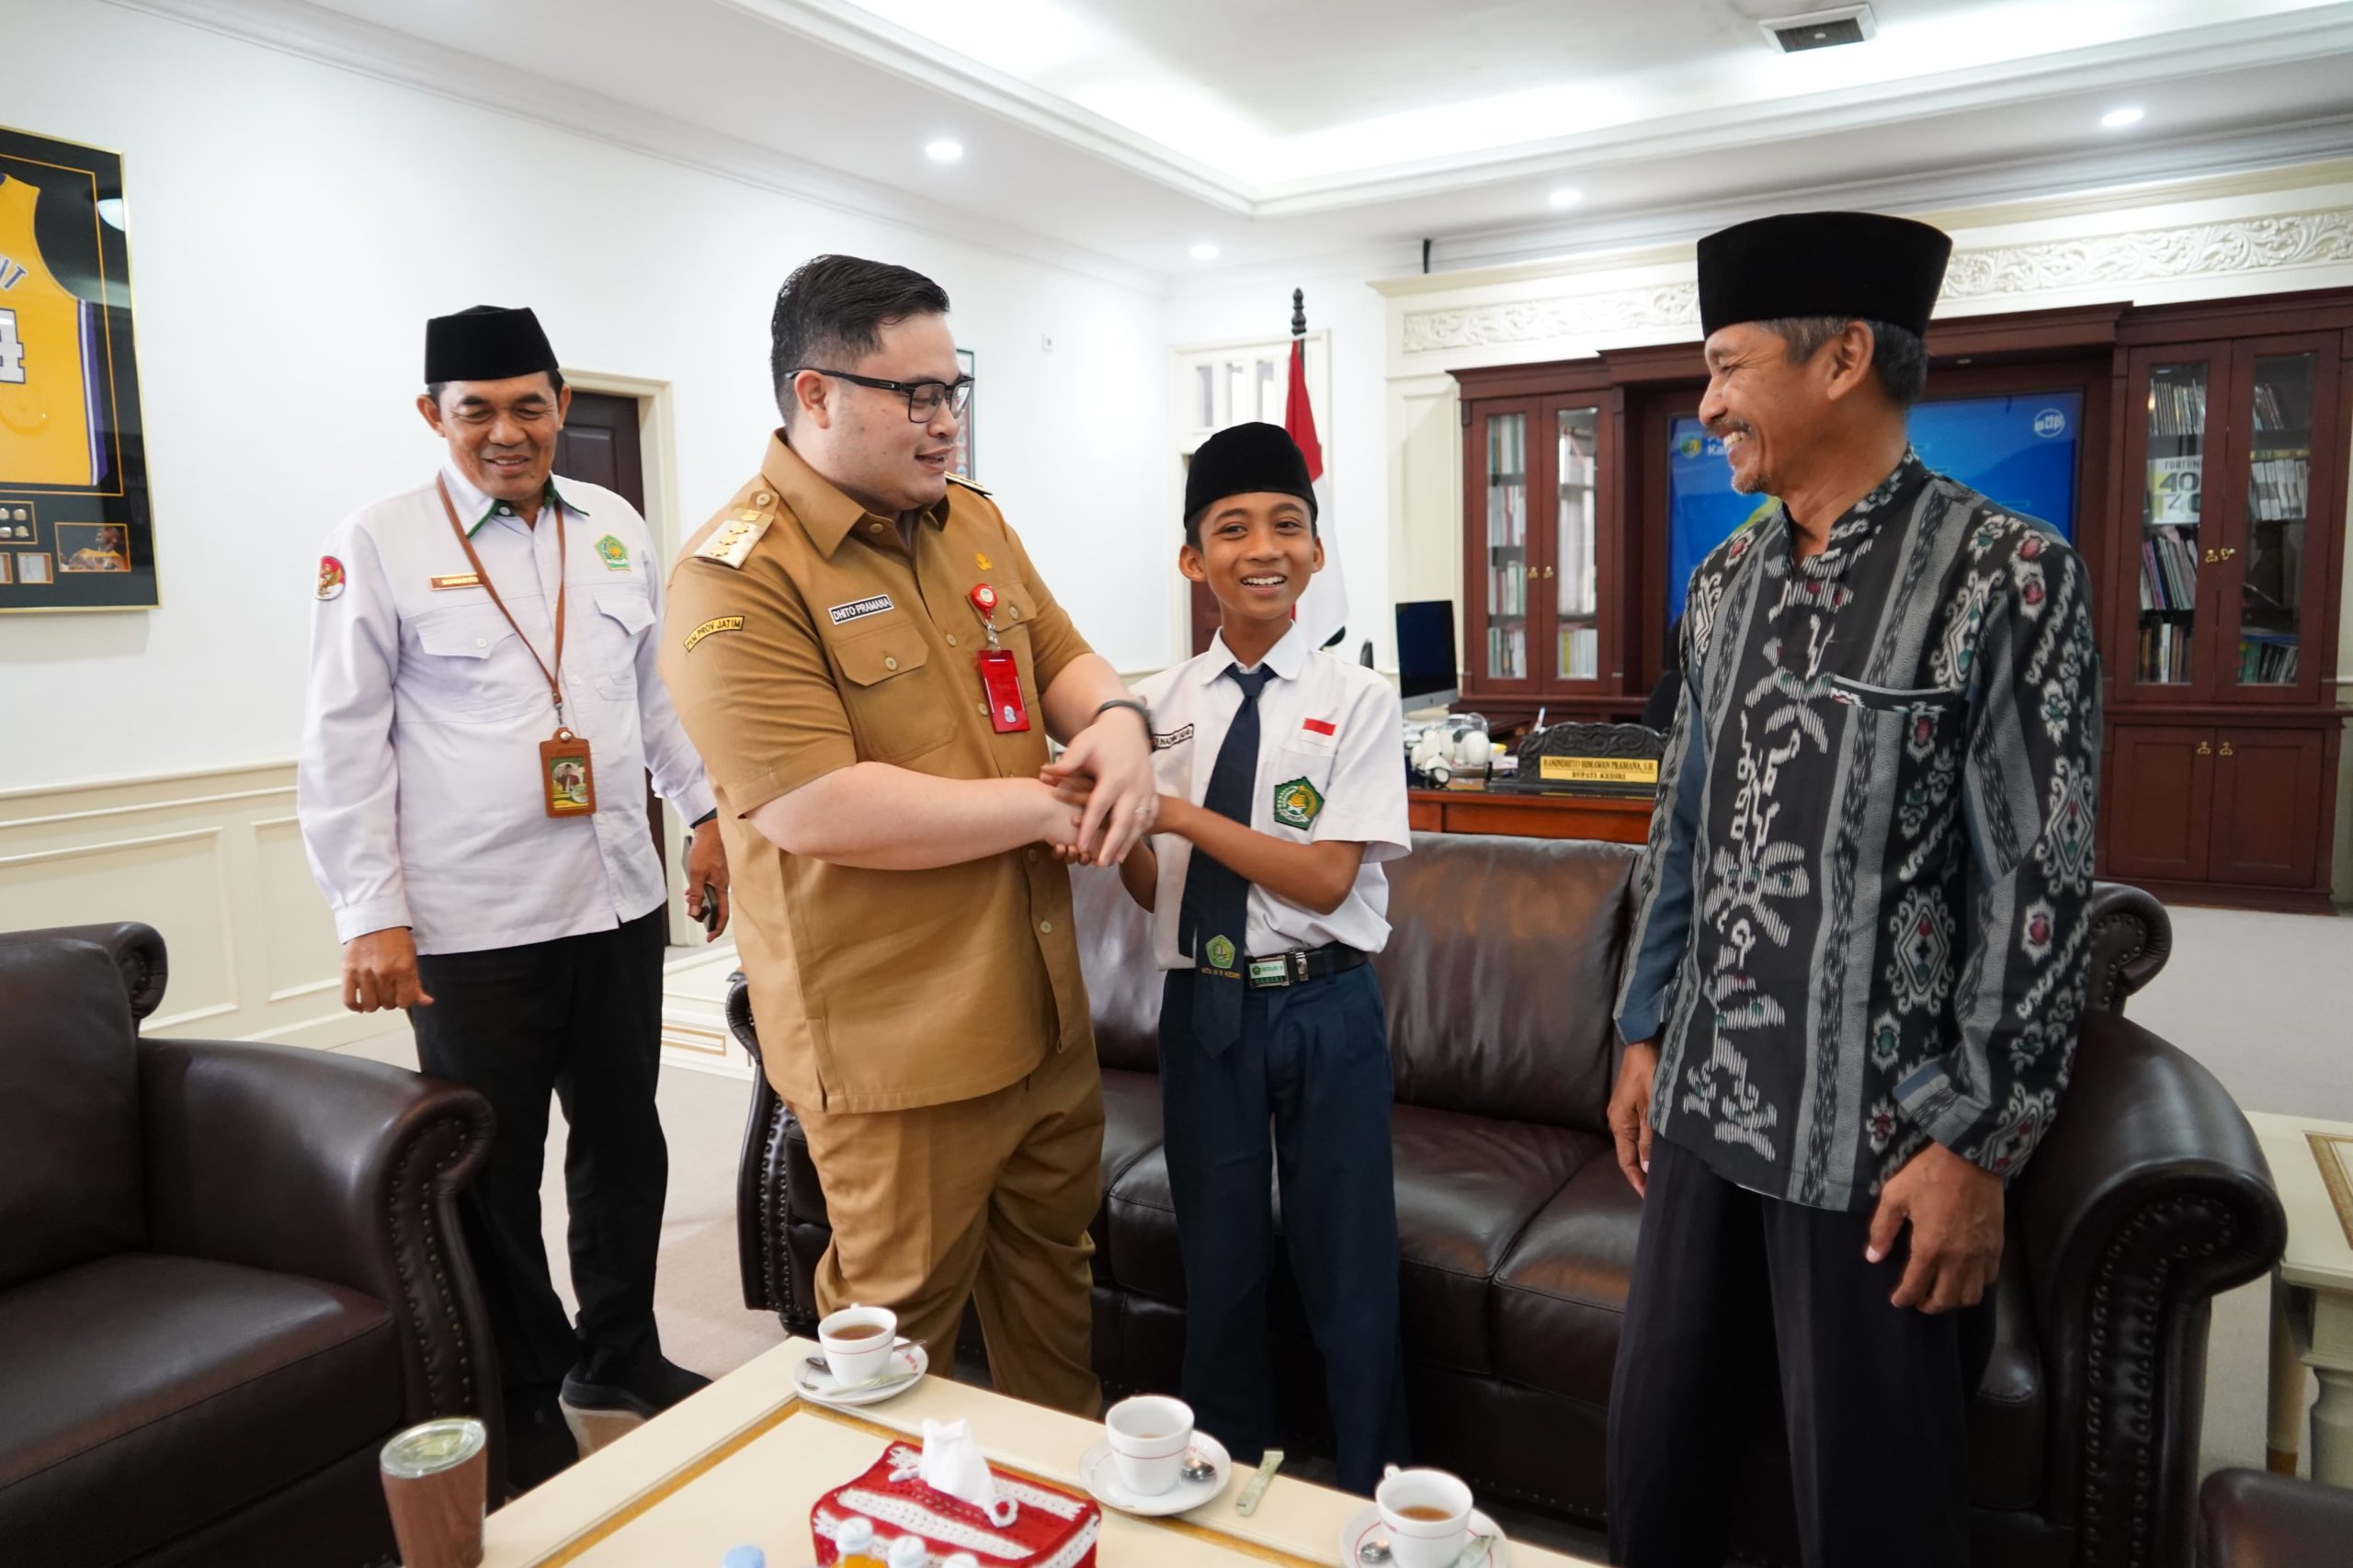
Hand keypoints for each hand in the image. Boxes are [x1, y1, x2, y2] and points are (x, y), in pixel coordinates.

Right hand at [343, 927, 431, 1012]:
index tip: (404, 995)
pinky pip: (349, 1000)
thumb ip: (417, 983)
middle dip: (391, 999)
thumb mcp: (411, 959)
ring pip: (370, 1005)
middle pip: (388, 1004)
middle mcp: (383, 973)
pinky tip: (361, 1004)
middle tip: (390, 990)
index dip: (406, 1000)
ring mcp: (364, 973)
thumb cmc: (394, 938)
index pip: (406, 1001)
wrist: (374, 921)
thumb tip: (426, 1001)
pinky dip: (355, 1006)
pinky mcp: (348, 972)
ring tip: (376, 994)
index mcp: (402, 969)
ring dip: (375, 1003)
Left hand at [685, 818, 730, 940]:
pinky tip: (692, 888)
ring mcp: (722, 878)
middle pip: (717, 906)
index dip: (717, 928)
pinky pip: (711, 886)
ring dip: (700, 900)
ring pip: (712, 896)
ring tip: (689, 899)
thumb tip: (694, 911)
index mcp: (722, 887)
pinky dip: (701, 890)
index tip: (709, 937)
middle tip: (693, 913)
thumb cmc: (706, 849)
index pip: (722, 913)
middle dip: (704, 912)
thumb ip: (695, 894)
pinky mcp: (718, 871)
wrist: (711, 830)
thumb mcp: (696, 873)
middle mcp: (724, 884)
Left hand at [1039, 715, 1156, 866]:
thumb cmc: (1102, 737)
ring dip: (1127, 844)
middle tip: (1099, 864)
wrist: (1129, 726)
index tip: (1081, 846)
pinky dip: (1139, 834)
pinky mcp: (1152, 792)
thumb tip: (1046, 772)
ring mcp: (1146, 790)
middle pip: (1124, 820)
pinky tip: (1129, 847)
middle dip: (1112, 844)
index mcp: (1115, 775)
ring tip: (1113, 861)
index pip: (1100, 806)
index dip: (1090, 827)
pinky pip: (1148, 817)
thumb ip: (1067, 761)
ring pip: (1139, 823)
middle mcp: (1133, 785)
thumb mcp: (1084, 744)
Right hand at [1608, 1040, 1657, 1196]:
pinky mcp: (1632, 1104)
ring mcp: (1624, 1112)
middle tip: (1658, 1189)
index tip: (1649, 1197)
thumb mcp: (1652, 1107)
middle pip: (1628, 1154)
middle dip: (1641, 1173)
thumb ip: (1650, 1138)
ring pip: (1634, 1143)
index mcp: (1620, 1123)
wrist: (1643, 1042)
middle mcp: (1618, 1120)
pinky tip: (1657, 1148)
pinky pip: (1637, 1131)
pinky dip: (1646, 1144)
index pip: (1626, 1160)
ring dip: (1645, 1159)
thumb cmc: (1649, 1073)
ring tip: (1659, 1173)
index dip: (1636, 1179)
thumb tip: (1647, 1167)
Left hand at [1867, 1140, 2004, 1312]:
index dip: (1904, 1298)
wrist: (1971, 1157)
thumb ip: (1882, 1229)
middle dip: (1928, 1306)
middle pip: (1945, 1300)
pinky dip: (1975, 1285)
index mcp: (1929, 1248)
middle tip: (1918, 1300)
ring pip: (1970, 1296)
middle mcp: (1957, 1259)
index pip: (1915, 1287)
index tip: (1898, 1301)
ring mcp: (1980, 1255)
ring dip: (1954, 1300)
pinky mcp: (1996, 1246)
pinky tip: (1964, 1276)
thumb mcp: (1895, 1196)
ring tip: (1942, 1292)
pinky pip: (1989, 1279)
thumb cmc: (1929, 1174)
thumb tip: (1873, 1257)